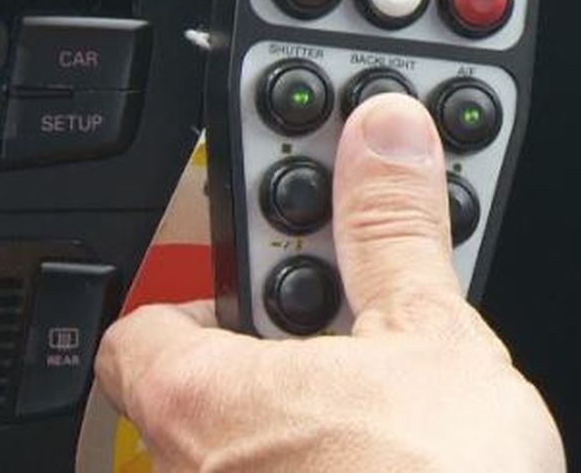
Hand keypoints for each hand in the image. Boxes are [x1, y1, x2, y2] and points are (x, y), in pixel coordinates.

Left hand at [95, 93, 564, 472]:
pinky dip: (334, 462)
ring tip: (402, 386)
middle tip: (367, 303)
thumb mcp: (430, 335)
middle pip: (212, 376)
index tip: (282, 225)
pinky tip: (401, 457)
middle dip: (289, 333)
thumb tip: (382, 139)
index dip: (214, 265)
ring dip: (317, 407)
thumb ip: (393, 228)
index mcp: (208, 399)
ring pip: (257, 445)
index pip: (150, 311)